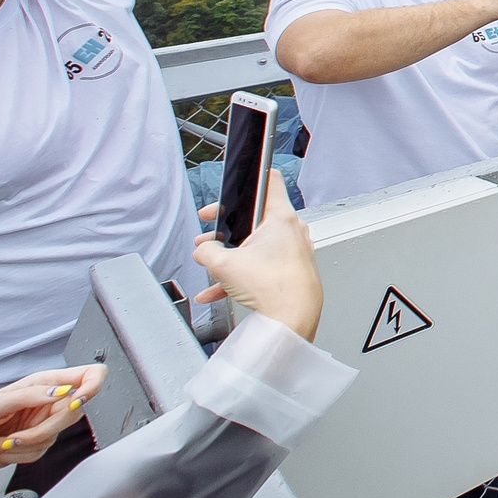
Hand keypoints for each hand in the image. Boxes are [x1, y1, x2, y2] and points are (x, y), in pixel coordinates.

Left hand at [0, 364, 107, 479]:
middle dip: (44, 428)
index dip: (92, 386)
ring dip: (23, 445)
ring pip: (56, 436)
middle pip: (74, 412)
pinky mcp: (33, 445)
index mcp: (40, 383)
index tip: (74, 403)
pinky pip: (42, 452)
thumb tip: (64, 392)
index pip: (87, 375)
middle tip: (17, 433)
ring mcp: (40, 423)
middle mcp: (44, 401)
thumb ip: (31, 395)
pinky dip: (18, 456)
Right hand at [193, 170, 324, 340]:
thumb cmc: (273, 288)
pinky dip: (242, 275)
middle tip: (210, 238)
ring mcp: (295, 251)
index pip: (269, 180)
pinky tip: (219, 290)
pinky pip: (262, 266)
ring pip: (257, 247)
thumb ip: (206, 252)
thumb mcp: (223, 265)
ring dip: (231, 255)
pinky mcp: (294, 270)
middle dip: (227, 229)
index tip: (232, 188)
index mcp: (280, 217)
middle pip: (255, 219)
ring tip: (212, 267)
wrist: (294, 319)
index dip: (247, 179)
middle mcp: (292, 230)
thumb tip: (203, 251)